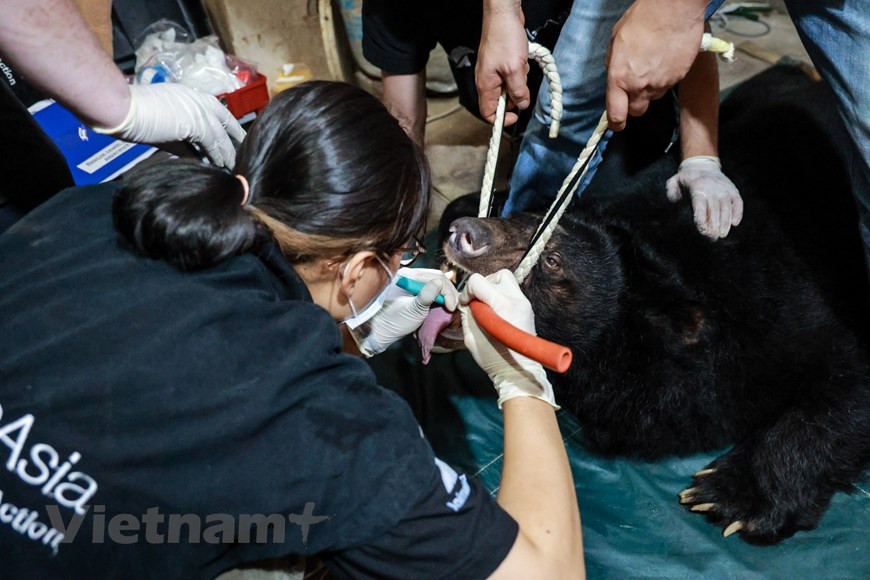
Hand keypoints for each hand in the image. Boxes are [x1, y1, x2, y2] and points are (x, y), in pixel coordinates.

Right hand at [94, 84, 245, 168]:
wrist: (123, 108)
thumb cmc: (135, 113)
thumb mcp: (165, 123)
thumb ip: (182, 137)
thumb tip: (194, 155)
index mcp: (190, 96)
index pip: (216, 112)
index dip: (228, 127)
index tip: (237, 139)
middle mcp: (198, 100)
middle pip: (224, 122)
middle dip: (235, 140)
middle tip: (243, 155)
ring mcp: (198, 110)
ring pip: (220, 136)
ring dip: (228, 154)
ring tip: (234, 167)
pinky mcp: (196, 124)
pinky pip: (212, 144)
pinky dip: (218, 157)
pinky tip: (222, 166)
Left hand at [356, 268, 458, 356]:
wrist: (380, 332)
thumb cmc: (394, 322)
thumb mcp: (412, 311)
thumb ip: (425, 296)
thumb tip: (440, 282)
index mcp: (406, 276)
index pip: (434, 276)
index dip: (446, 291)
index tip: (451, 307)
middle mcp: (409, 275)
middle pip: (436, 277)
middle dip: (448, 291)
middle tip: (453, 306)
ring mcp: (411, 282)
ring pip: (435, 282)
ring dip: (445, 293)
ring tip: (451, 304)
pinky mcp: (413, 291)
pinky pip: (430, 287)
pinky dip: (440, 293)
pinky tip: (446, 296)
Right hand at [459, 270, 556, 408]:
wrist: (520, 372)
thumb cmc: (494, 358)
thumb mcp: (471, 337)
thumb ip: (467, 315)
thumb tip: (466, 303)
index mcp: (502, 305)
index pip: (477, 280)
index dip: (466, 291)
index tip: (465, 305)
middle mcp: (516, 299)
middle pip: (495, 275)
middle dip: (481, 286)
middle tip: (476, 304)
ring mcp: (524, 303)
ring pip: (505, 279)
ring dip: (492, 288)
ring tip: (486, 306)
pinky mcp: (527, 307)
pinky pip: (511, 291)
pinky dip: (500, 295)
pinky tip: (495, 312)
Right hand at [476, 1, 529, 126]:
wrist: (503, 14)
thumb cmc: (504, 37)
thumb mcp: (515, 69)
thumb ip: (518, 91)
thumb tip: (522, 104)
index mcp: (485, 84)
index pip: (488, 113)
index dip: (501, 119)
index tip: (515, 117)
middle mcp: (486, 80)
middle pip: (501, 100)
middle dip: (515, 95)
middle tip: (522, 83)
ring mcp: (493, 71)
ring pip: (508, 87)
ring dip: (519, 81)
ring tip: (521, 66)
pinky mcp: (500, 63)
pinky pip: (511, 75)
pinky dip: (519, 71)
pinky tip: (521, 60)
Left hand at [606, 0, 705, 130]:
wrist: (673, 10)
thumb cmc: (643, 19)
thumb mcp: (616, 41)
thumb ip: (613, 64)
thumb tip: (613, 76)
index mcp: (619, 78)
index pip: (616, 114)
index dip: (615, 123)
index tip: (616, 123)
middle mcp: (640, 86)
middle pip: (637, 111)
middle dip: (634, 104)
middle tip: (635, 87)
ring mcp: (661, 84)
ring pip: (654, 97)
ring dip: (651, 88)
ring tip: (652, 64)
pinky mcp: (678, 78)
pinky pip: (668, 85)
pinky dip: (666, 77)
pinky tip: (665, 59)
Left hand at [667, 156, 742, 238]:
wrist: (704, 164)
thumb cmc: (687, 178)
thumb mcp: (674, 181)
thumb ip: (671, 191)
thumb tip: (675, 201)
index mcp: (698, 187)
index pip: (701, 205)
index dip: (702, 219)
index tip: (702, 230)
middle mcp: (713, 188)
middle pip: (715, 209)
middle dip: (714, 225)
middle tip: (712, 238)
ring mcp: (724, 189)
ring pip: (727, 207)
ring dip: (725, 222)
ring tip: (723, 234)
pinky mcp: (733, 190)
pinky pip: (738, 202)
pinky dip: (738, 213)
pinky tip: (735, 223)